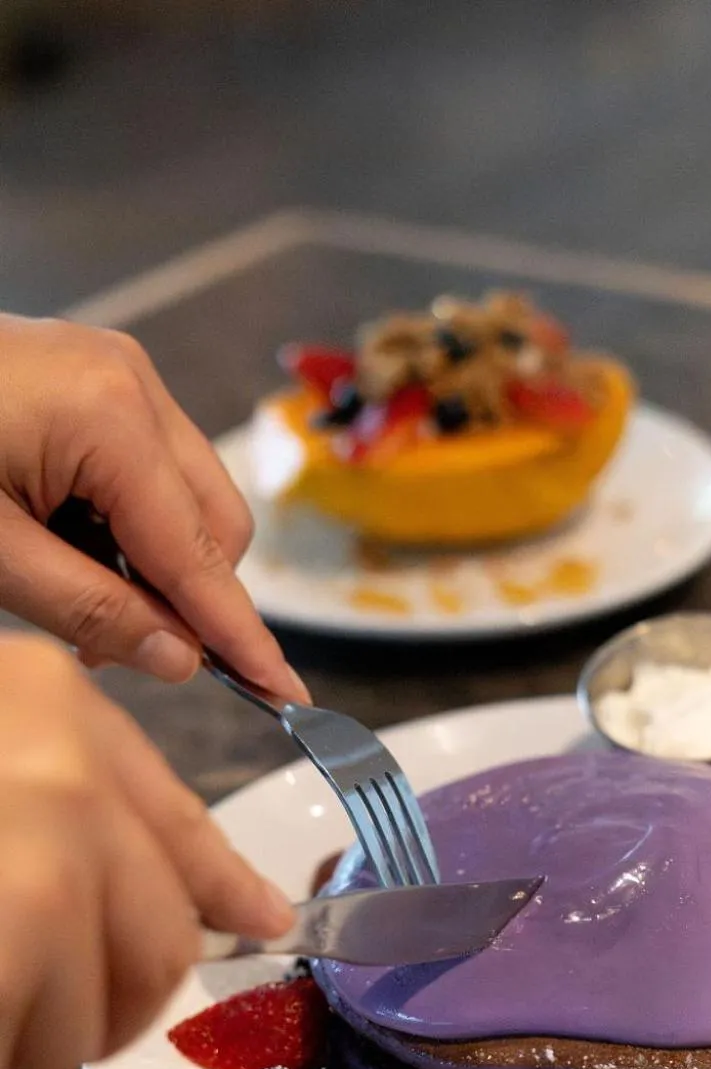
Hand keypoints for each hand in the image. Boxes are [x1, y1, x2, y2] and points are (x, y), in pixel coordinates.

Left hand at [0, 313, 307, 698]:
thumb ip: (89, 608)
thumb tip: (179, 658)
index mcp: (110, 416)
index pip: (199, 555)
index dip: (241, 635)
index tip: (286, 693)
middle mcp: (134, 384)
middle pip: (215, 524)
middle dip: (183, 597)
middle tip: (112, 646)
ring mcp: (120, 375)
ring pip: (190, 502)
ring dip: (152, 565)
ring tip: (69, 589)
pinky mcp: (99, 382)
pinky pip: (152, 473)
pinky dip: (126, 526)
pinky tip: (68, 543)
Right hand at [0, 637, 293, 1068]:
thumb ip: (75, 812)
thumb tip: (228, 910)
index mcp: (46, 700)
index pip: (174, 817)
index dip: (222, 888)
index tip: (271, 923)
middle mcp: (65, 754)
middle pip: (168, 928)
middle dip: (117, 993)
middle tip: (36, 1001)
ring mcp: (49, 833)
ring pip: (125, 996)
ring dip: (53, 1029)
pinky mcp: (27, 911)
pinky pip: (65, 1036)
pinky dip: (16, 1047)